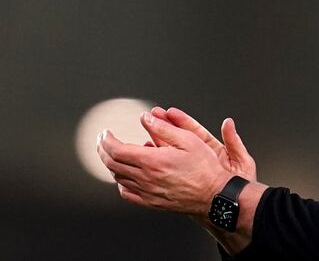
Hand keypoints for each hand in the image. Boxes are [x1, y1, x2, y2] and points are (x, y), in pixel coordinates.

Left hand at [97, 111, 232, 215]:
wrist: (213, 194)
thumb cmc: (205, 167)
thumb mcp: (189, 140)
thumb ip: (164, 128)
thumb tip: (146, 118)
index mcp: (153, 161)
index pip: (117, 150)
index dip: (107, 140)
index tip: (106, 133)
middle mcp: (146, 178)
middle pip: (112, 164)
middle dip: (103, 150)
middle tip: (102, 141)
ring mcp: (147, 192)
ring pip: (118, 178)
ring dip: (110, 164)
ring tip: (112, 154)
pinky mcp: (151, 202)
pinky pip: (127, 193)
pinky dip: (120, 182)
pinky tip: (125, 175)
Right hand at [146, 107, 256, 182]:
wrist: (232, 207)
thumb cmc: (241, 186)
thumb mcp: (242, 161)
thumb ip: (234, 141)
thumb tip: (229, 123)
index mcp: (215, 151)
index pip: (196, 132)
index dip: (183, 121)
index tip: (170, 112)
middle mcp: (201, 159)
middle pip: (180, 140)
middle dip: (166, 128)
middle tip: (153, 117)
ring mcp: (191, 170)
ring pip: (171, 154)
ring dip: (159, 144)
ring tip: (147, 134)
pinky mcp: (184, 182)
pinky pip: (168, 171)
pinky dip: (158, 164)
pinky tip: (147, 159)